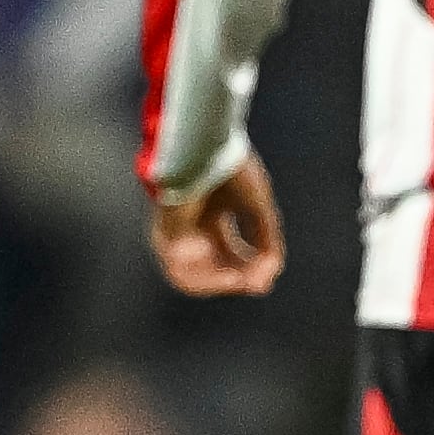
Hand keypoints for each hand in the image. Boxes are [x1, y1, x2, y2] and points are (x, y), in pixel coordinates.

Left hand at [148, 152, 285, 296]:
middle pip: (215, 269)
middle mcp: (193, 227)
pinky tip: (222, 271)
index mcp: (213, 215)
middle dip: (239, 280)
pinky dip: (202, 279)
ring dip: (220, 284)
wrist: (206, 150)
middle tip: (256, 283)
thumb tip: (269, 278)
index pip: (232, 256)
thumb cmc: (230, 171)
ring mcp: (176, 233)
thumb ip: (267, 244)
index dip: (252, 269)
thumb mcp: (259, 210)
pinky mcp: (164, 237)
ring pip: (194, 279)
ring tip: (239, 281)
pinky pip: (180, 275)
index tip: (269, 274)